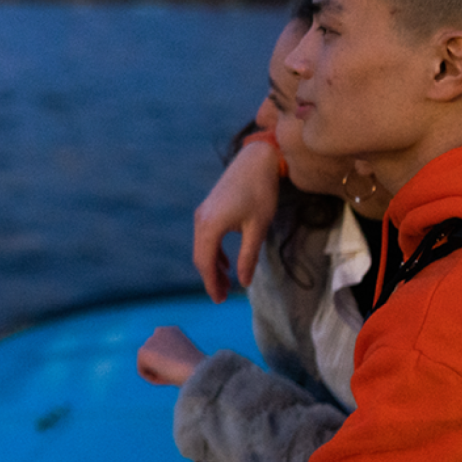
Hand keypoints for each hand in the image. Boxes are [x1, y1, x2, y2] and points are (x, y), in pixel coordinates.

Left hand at [137, 325, 206, 386]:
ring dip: (158, 373)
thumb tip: (164, 366)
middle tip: (175, 375)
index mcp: (173, 331)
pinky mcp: (142, 351)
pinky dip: (153, 379)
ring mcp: (150, 340)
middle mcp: (160, 331)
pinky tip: (166, 379)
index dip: (172, 363)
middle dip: (161, 367)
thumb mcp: (187, 361)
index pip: (164, 349)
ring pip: (147, 363)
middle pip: (154, 356)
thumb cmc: (197, 370)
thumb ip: (175, 359)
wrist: (196, 369)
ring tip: (173, 377)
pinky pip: (143, 372)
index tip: (180, 370)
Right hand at [192, 139, 280, 302]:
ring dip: (212, 266)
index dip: (211, 283)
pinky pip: (206, 237)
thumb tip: (244, 282)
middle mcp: (201, 220)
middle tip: (222, 297)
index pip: (206, 262)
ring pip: (202, 247)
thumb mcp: (258, 228)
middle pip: (200, 257)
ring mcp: (202, 213)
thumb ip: (248, 256)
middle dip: (210, 278)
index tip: (219, 301)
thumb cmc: (261, 192)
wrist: (255, 161)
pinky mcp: (208, 209)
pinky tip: (225, 263)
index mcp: (211, 226)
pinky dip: (213, 253)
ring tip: (225, 283)